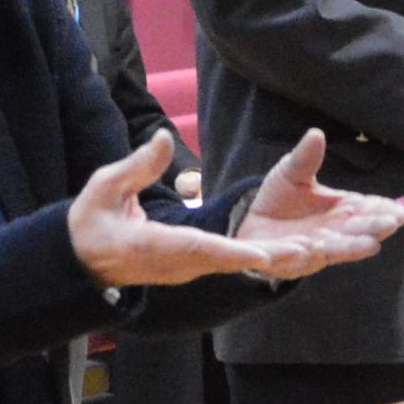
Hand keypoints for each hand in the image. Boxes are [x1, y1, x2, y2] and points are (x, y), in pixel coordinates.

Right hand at [71, 128, 388, 288]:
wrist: (84, 260)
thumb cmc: (92, 223)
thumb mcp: (105, 188)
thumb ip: (137, 166)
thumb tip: (159, 136)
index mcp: (159, 247)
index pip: (202, 249)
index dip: (236, 253)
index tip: (265, 255)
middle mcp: (182, 263)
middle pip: (234, 262)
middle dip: (273, 260)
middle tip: (313, 252)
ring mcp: (191, 267)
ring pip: (240, 265)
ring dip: (277, 261)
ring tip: (320, 252)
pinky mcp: (197, 264)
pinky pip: (235, 262)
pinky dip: (265, 260)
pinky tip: (298, 252)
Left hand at [231, 129, 403, 274]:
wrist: (251, 223)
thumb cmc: (280, 200)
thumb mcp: (291, 173)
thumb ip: (305, 158)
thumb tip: (316, 133)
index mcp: (342, 211)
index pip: (368, 210)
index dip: (384, 211)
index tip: (399, 210)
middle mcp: (334, 233)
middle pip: (358, 231)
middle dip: (374, 228)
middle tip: (391, 223)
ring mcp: (315, 250)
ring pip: (336, 250)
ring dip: (352, 247)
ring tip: (371, 244)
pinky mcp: (289, 262)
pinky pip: (296, 259)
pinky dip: (302, 255)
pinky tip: (309, 250)